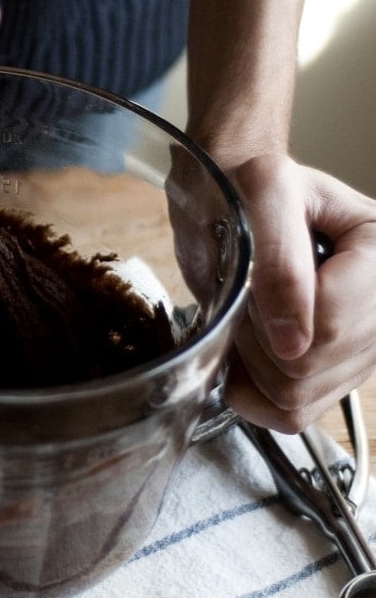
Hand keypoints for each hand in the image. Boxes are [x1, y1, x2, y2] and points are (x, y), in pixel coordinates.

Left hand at [220, 153, 375, 431]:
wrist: (235, 194)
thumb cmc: (251, 183)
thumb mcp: (264, 193)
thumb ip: (281, 262)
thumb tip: (292, 343)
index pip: (332, 323)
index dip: (273, 312)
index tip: (248, 279)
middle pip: (312, 364)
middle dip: (257, 331)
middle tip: (244, 290)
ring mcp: (364, 345)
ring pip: (299, 396)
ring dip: (251, 358)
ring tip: (249, 312)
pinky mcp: (336, 373)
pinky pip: (293, 414)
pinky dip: (254, 390)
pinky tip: (248, 348)